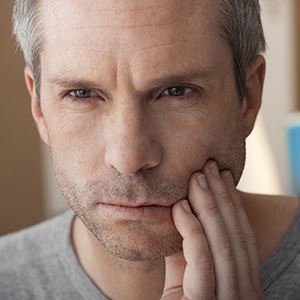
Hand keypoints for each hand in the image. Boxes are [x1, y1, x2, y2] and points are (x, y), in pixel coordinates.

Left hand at [161, 161, 263, 299]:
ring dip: (209, 206)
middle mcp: (245, 296)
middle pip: (234, 236)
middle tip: (210, 166)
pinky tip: (181, 207)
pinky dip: (192, 231)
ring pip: (222, 245)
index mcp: (244, 287)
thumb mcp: (185, 276)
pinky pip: (202, 261)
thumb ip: (186, 250)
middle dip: (222, 197)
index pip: (241, 237)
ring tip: (198, 177)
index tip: (223, 176)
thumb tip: (183, 214)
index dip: (232, 204)